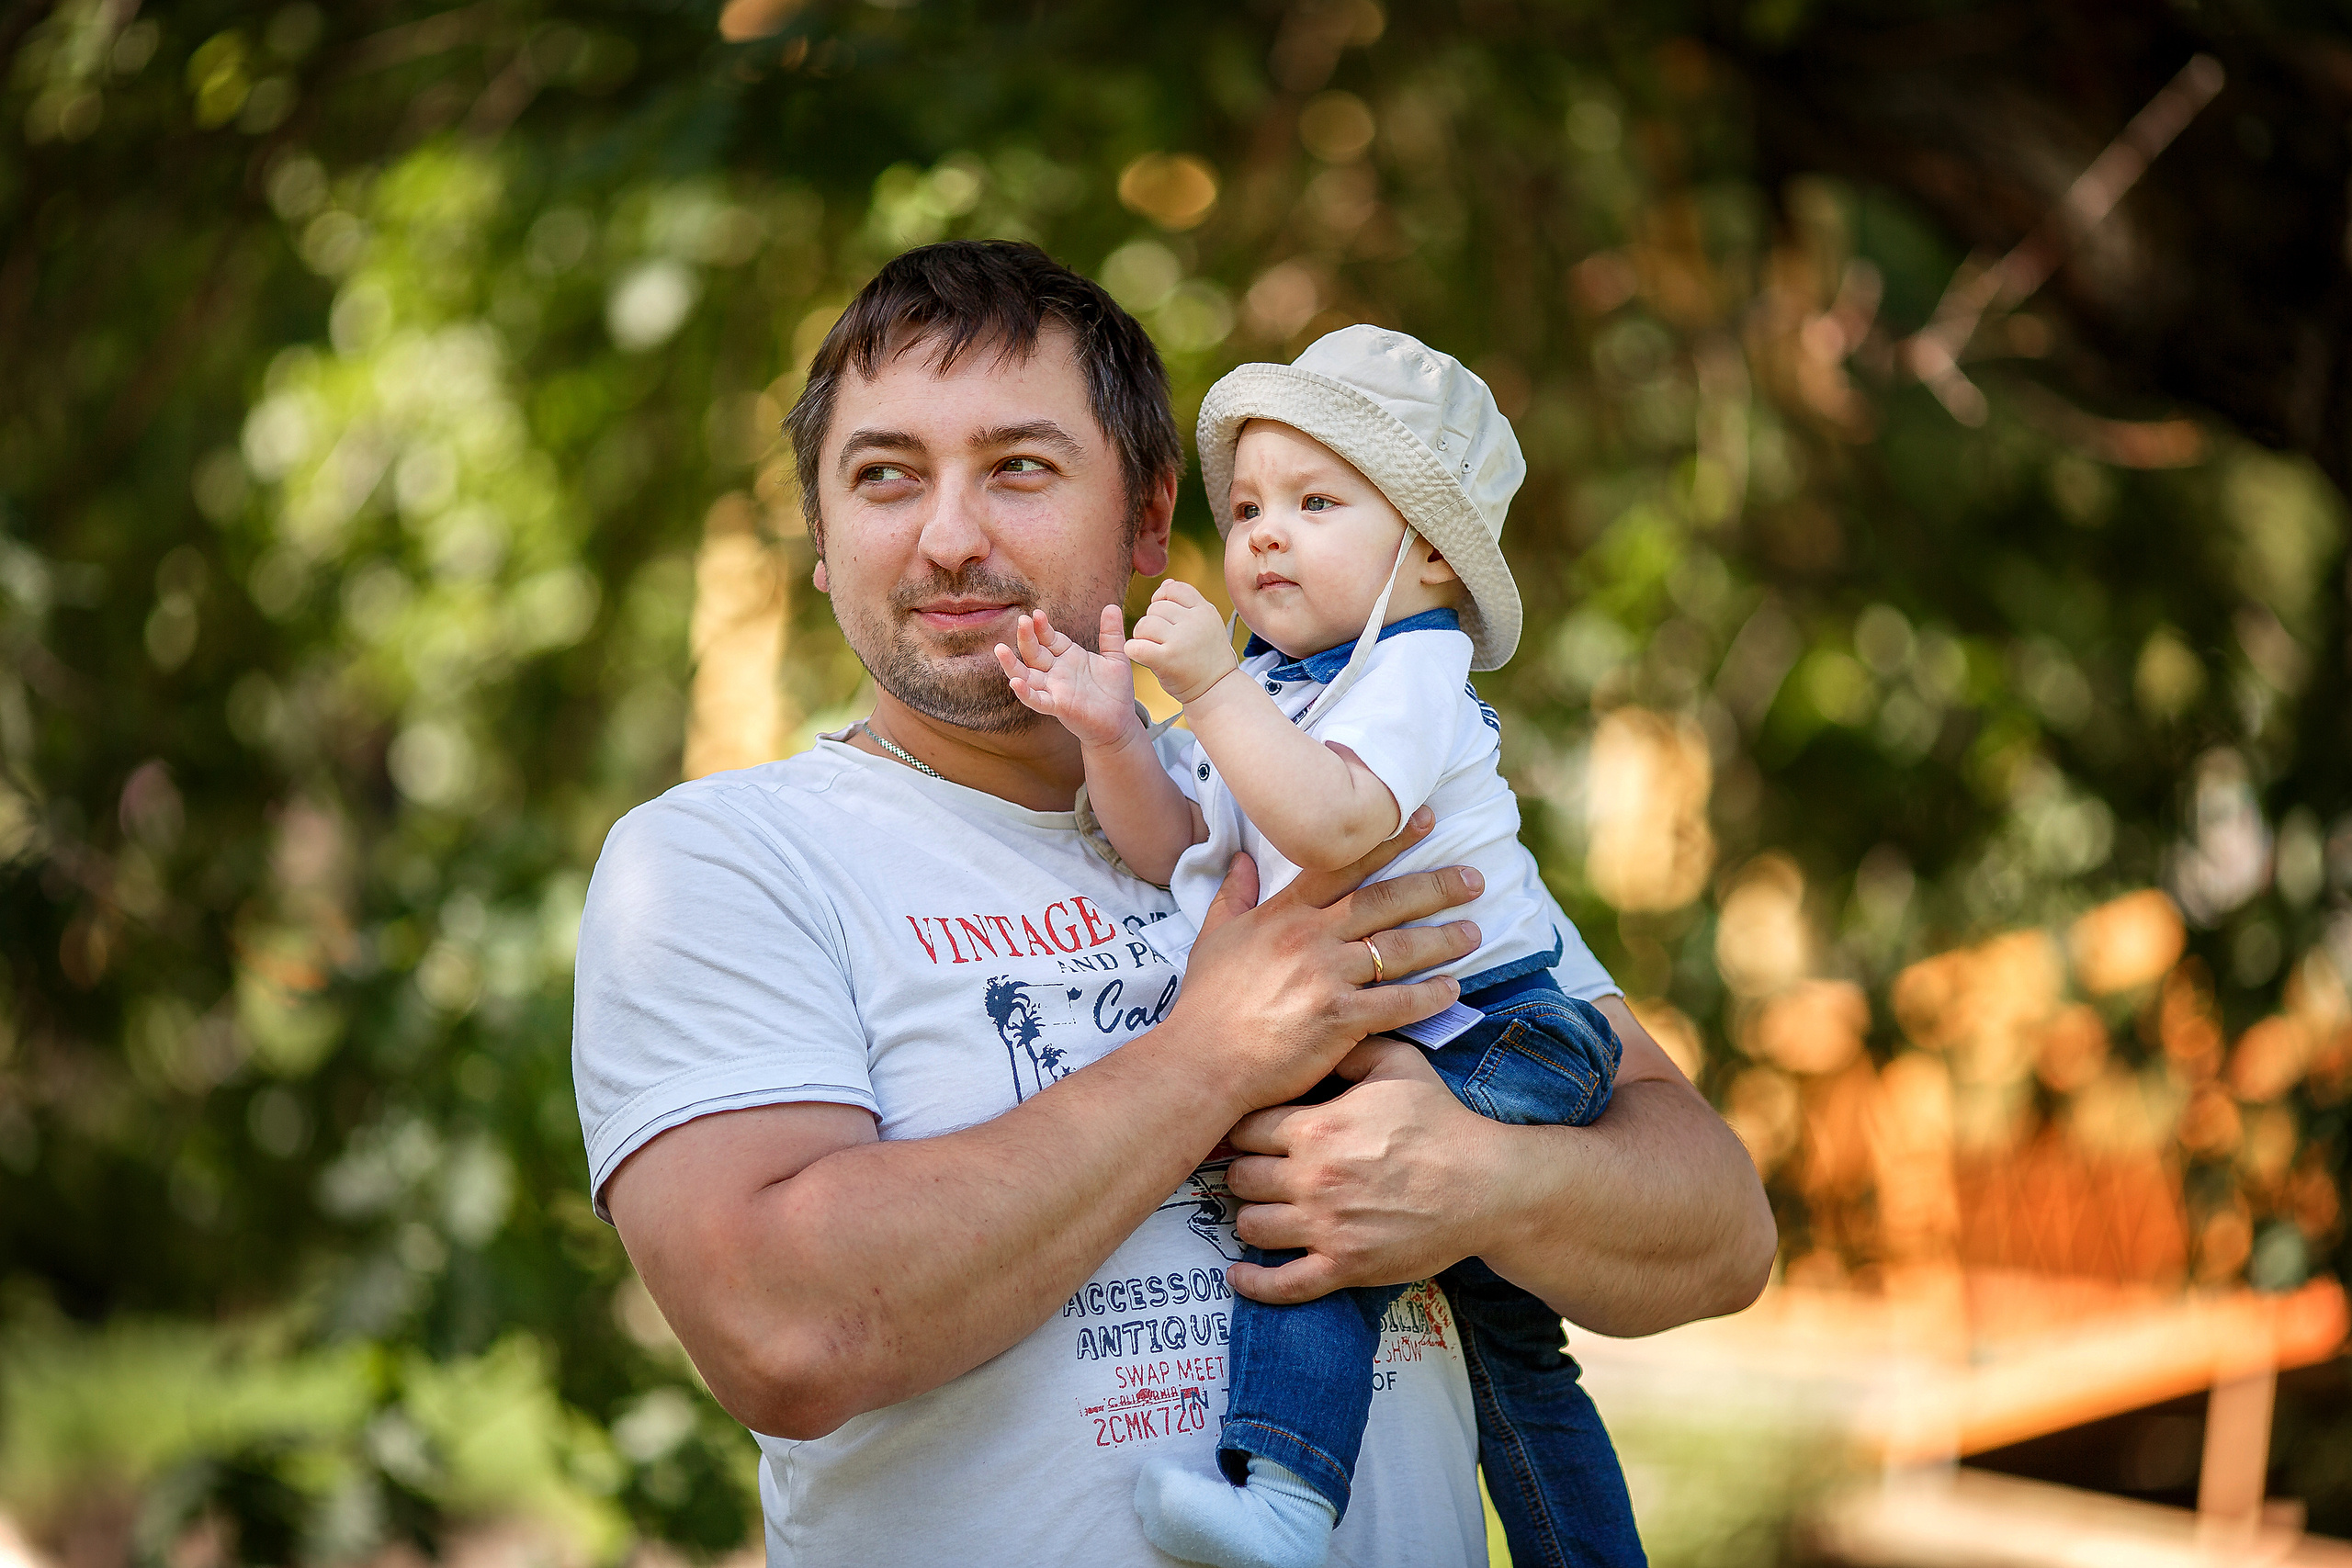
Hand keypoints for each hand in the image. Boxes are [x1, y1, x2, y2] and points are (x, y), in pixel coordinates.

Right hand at [994, 605, 1143, 750]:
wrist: (1120, 723)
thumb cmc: (1115, 691)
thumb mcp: (1115, 658)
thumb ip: (1111, 634)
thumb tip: (1112, 606)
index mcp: (1067, 656)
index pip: (1049, 638)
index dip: (1042, 627)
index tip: (1037, 613)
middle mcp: (1056, 672)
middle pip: (1034, 652)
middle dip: (1026, 637)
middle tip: (1022, 621)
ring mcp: (1054, 690)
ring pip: (1026, 675)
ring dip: (1012, 664)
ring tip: (1000, 649)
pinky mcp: (1058, 707)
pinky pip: (1037, 700)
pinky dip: (1026, 693)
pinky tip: (1016, 683)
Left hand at [1127, 579, 1237, 704]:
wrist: (1216, 691)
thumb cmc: (1207, 658)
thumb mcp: (1205, 624)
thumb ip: (1187, 603)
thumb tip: (1167, 583)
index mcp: (1205, 610)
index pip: (1173, 589)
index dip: (1162, 599)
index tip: (1164, 617)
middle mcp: (1195, 622)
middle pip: (1155, 608)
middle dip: (1152, 622)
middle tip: (1162, 641)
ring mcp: (1181, 640)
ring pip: (1143, 624)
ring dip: (1142, 637)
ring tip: (1154, 650)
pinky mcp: (1167, 660)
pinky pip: (1136, 646)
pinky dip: (1134, 651)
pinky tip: (1142, 657)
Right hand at [1165, 806, 1481, 1116]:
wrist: (1200, 1062)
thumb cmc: (1205, 1005)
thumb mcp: (1213, 939)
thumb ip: (1233, 896)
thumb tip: (1241, 859)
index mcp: (1284, 914)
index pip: (1344, 866)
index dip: (1389, 841)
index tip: (1426, 820)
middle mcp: (1310, 937)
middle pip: (1384, 901)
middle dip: (1435, 886)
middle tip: (1473, 878)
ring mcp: (1326, 977)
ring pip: (1398, 948)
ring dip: (1442, 939)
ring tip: (1474, 932)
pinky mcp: (1339, 1019)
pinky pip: (1397, 1003)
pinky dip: (1429, 997)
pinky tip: (1453, 990)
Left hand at [1223, 1038, 1496, 1304]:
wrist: (1485, 1185)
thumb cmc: (1441, 1122)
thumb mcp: (1398, 1063)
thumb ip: (1349, 1049)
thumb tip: (1316, 1042)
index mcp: (1316, 1128)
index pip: (1245, 1130)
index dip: (1244, 1131)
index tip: (1251, 1136)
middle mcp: (1311, 1178)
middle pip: (1240, 1178)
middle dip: (1244, 1173)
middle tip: (1257, 1173)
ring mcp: (1325, 1226)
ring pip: (1251, 1226)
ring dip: (1251, 1218)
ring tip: (1263, 1211)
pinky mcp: (1343, 1266)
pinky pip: (1282, 1284)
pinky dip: (1254, 1283)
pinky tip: (1239, 1275)